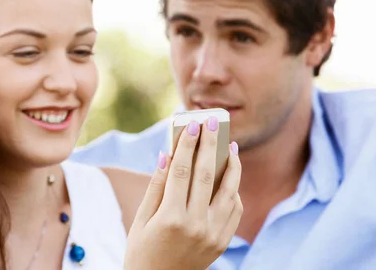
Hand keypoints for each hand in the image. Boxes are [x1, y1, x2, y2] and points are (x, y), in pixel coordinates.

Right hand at [124, 116, 242, 269]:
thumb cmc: (142, 252)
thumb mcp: (140, 220)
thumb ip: (156, 186)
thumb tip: (167, 155)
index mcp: (170, 218)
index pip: (182, 171)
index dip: (187, 145)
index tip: (191, 125)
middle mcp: (195, 226)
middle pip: (207, 175)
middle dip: (210, 145)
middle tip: (212, 123)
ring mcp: (212, 236)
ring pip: (229, 191)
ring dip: (231, 165)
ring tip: (231, 146)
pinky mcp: (222, 243)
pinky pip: (234, 210)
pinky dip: (234, 191)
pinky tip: (229, 177)